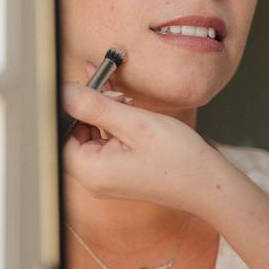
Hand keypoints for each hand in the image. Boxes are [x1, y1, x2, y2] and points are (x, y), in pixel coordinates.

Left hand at [63, 82, 224, 214]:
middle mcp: (94, 178)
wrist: (208, 185)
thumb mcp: (135, 124)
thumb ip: (96, 106)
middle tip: (105, 84)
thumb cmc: (179, 159)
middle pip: (74, 132)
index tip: (80, 84)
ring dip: (102, 111)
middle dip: (88, 105)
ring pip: (91, 134)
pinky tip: (122, 103)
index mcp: (91, 171)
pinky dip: (112, 122)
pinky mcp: (119, 171)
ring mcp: (106, 176)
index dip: (68, 105)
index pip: (60, 132)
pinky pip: (106, 141)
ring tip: (121, 94)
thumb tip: (64, 92)